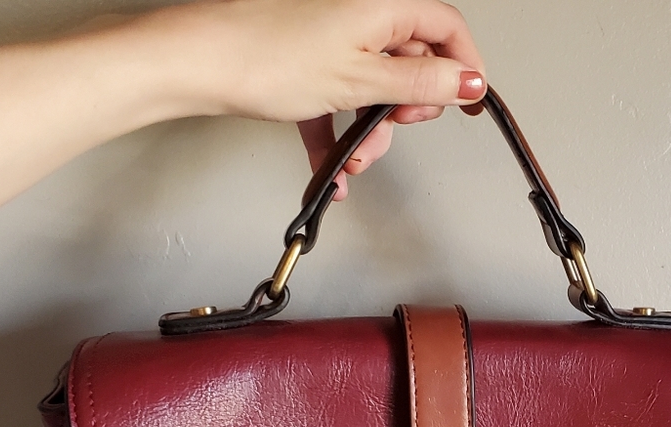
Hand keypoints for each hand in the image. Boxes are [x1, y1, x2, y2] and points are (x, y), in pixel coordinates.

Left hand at [134, 0, 485, 198]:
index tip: (468, 103)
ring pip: (372, 87)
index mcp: (381, 5)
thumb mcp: (362, 79)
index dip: (462, 68)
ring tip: (354, 158)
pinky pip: (336, 99)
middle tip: (395, 128)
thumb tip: (468, 82)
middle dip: (406, 107)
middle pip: (409, 61)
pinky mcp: (306, 62)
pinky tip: (331, 166)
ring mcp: (331, 38)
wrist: (202, 62)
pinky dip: (336, 133)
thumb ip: (421, 81)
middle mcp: (359, 13)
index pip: (445, 28)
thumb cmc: (268, 57)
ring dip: (369, 131)